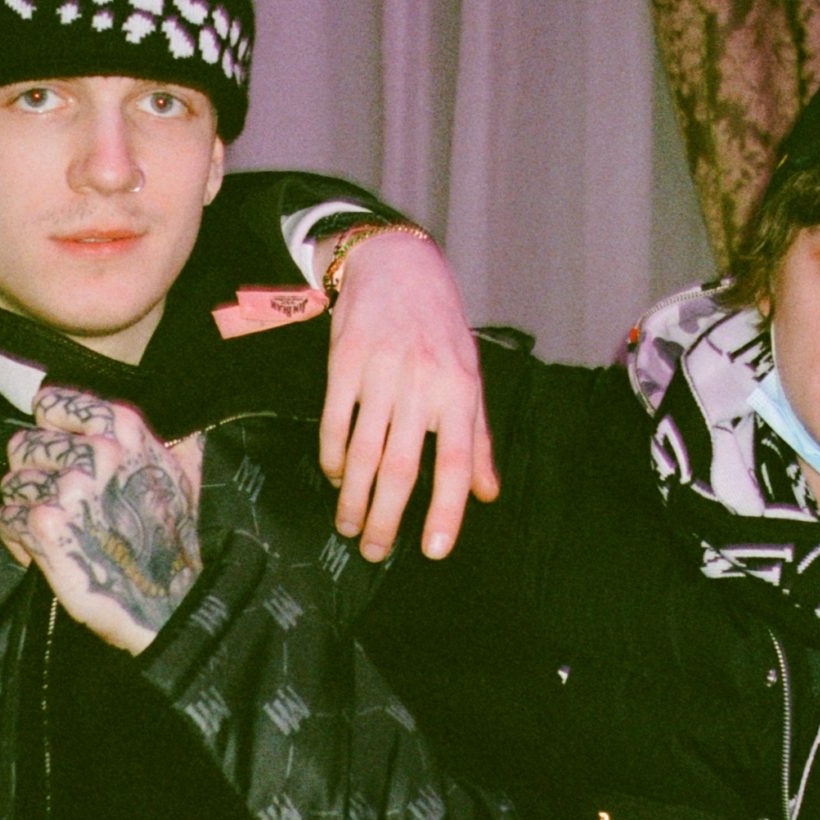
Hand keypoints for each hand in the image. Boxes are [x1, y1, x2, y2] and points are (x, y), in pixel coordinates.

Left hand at [0, 386, 206, 653]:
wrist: (165, 603)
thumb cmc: (171, 543)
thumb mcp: (186, 478)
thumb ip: (176, 442)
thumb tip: (181, 422)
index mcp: (123, 431)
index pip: (51, 403)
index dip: (46, 429)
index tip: (53, 447)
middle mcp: (95, 453)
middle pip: (23, 444)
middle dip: (32, 473)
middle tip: (53, 499)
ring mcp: (68, 489)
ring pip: (12, 483)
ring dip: (24, 508)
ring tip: (51, 528)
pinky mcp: (45, 525)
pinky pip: (5, 518)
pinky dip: (18, 539)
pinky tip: (42, 551)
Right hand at [319, 228, 498, 561]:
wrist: (398, 267)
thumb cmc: (440, 329)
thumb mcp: (470, 378)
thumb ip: (477, 439)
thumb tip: (486, 493)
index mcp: (459, 392)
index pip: (455, 463)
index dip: (447, 511)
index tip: (434, 550)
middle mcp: (422, 384)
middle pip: (400, 468)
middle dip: (386, 519)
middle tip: (375, 552)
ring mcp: (380, 372)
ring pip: (363, 451)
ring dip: (353, 498)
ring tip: (349, 527)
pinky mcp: (344, 361)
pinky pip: (334, 421)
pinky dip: (333, 456)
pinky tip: (337, 477)